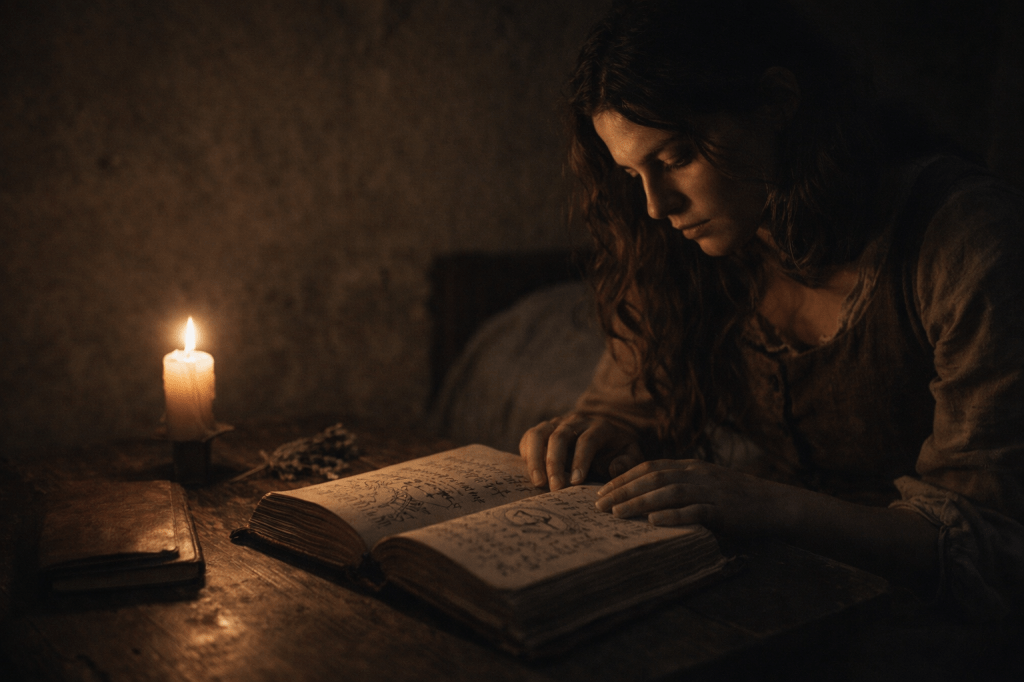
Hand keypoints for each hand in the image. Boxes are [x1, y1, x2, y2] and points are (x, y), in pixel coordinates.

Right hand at [519, 414, 644, 490]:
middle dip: (555, 463)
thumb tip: (615, 468)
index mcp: (599, 426)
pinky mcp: (543, 430)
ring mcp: (556, 423)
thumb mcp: (630, 455)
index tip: (575, 482)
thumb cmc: (616, 451)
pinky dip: (527, 454)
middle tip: (555, 488)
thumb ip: (627, 462)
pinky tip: (532, 474)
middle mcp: (575, 421)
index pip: (587, 440)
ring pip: (539, 434)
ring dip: (536, 459)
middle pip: (560, 436)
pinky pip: (529, 437)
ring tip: (539, 483)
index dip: (580, 460)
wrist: (603, 436)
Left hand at [594, 459, 791, 534]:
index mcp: (689, 466)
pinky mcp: (723, 510)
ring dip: (639, 503)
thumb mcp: (703, 483)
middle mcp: (696, 474)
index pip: (648, 467)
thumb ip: (678, 485)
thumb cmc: (733, 497)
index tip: (601, 491)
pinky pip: (694, 511)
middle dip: (623, 491)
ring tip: (617, 514)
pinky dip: (672, 516)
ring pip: (668, 493)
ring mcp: (710, 491)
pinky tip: (653, 521)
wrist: (772, 504)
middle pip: (653, 478)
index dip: (623, 478)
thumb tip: (643, 497)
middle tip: (599, 505)